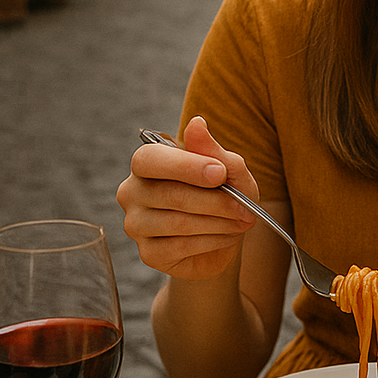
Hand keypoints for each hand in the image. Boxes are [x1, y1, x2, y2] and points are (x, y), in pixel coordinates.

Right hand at [116, 116, 258, 281]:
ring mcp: (136, 224)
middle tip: (245, 208)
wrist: (224, 234)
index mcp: (146, 163)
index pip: (151, 159)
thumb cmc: (222, 194)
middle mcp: (132, 192)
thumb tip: (196, 123)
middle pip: (170, 194)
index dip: (186, 166)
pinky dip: (212, 241)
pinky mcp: (148, 253)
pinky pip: (181, 246)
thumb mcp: (228, 169)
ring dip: (219, 223)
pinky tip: (227, 236)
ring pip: (178, 223)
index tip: (220, 173)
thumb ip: (212, 150)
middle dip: (215, 201)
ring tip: (241, 221)